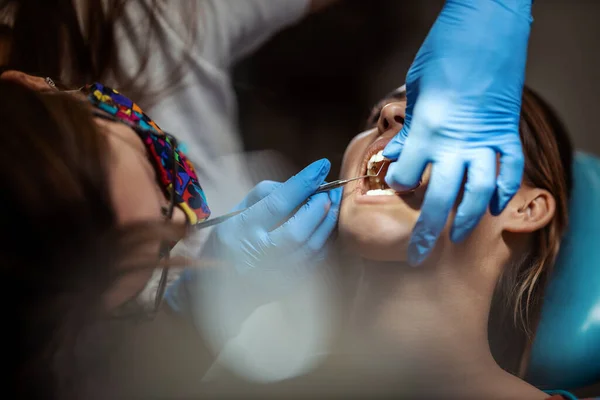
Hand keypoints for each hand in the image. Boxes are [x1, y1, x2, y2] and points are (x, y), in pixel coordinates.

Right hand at [205, 159, 341, 297]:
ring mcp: (273, 276)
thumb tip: (304, 185)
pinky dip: (326, 240)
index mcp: (239, 230)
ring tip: (333, 204)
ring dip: (328, 223)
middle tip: (330, 191)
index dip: (302, 184)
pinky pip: (316, 261)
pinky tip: (327, 226)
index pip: (276, 204)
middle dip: (319, 207)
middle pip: (298, 231)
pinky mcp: (288, 286)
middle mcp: (256, 255)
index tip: (321, 166)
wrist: (216, 281)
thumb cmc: (231, 237)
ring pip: (311, 249)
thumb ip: (268, 194)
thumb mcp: (238, 210)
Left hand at [383, 0, 531, 264]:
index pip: (406, 174)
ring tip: (454, 238)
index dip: (397, 184)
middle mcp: (456, 141)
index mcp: (427, 129)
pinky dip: (502, 190)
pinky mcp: (508, 132)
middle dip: (427, 231)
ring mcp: (486, 139)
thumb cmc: (444, 53)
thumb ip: (409, 128)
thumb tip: (396, 154)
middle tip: (418, 254)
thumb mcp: (415, 89)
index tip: (393, 188)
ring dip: (465, 219)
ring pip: (476, 193)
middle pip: (438, 197)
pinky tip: (493, 207)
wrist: (488, 26)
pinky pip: (508, 170)